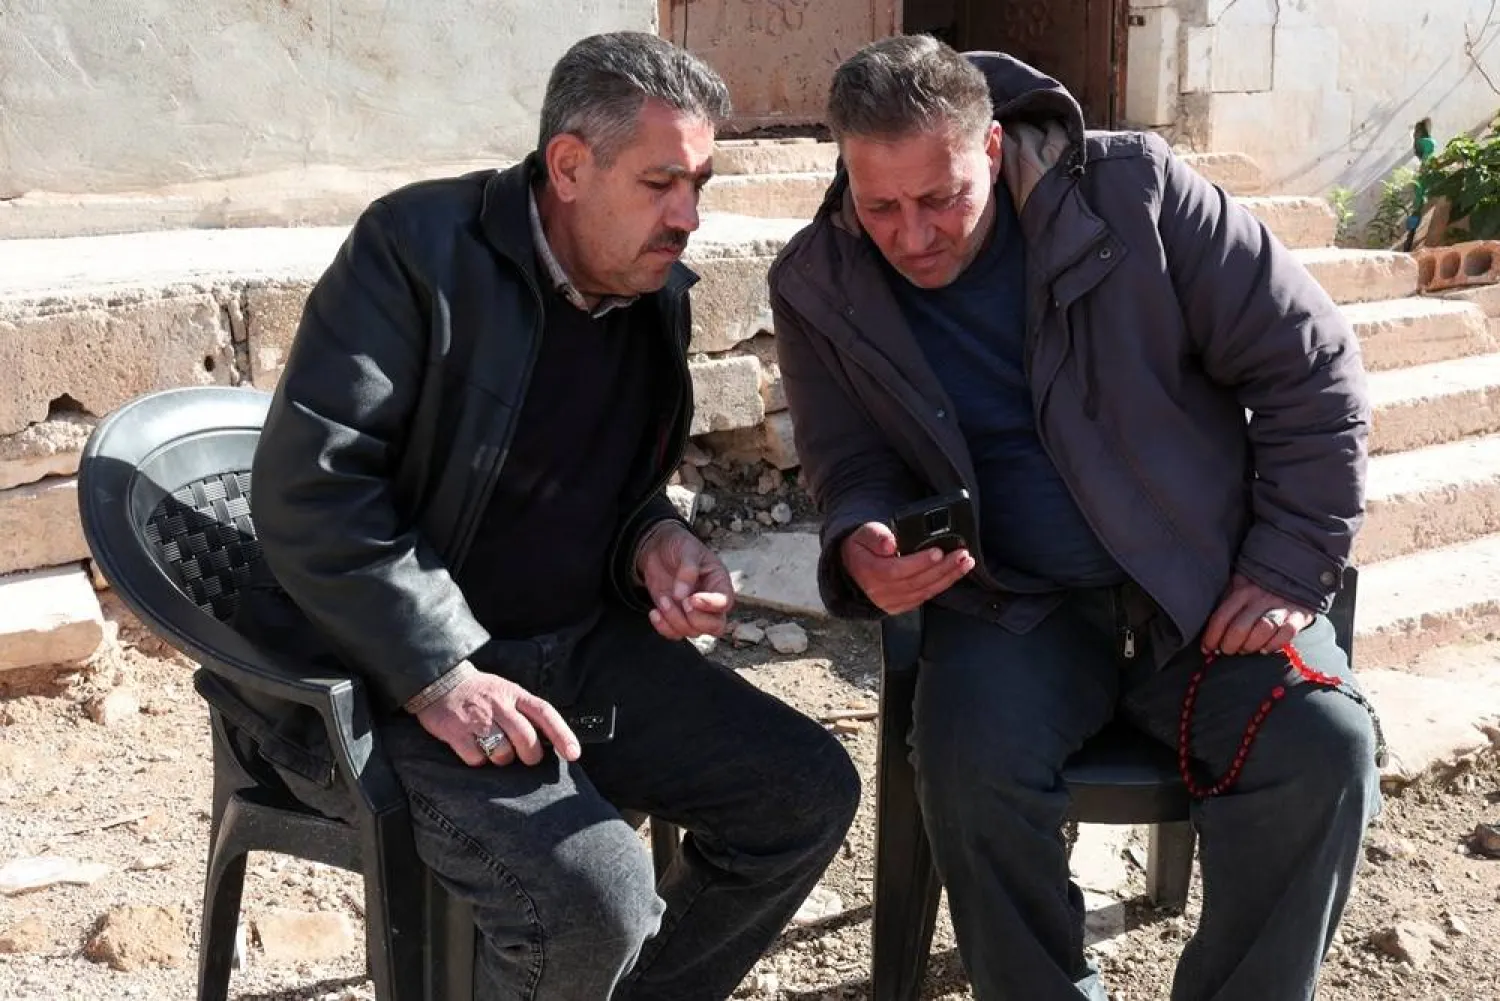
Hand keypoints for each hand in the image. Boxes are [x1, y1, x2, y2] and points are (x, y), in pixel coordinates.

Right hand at [415, 669, 580, 766]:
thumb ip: (525, 712)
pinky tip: (474, 749)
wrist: (440, 682)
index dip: (563, 735)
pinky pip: (477, 759)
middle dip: (531, 756)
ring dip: (502, 759)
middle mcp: (498, 705)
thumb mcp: (507, 692)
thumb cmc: (480, 692)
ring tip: (495, 750)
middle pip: (526, 739)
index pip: (545, 713)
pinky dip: (478, 760)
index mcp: (515, 694)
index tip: (574, 754)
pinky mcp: (456, 732)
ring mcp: (477, 719)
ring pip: (503, 753)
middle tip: (526, 758)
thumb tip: (550, 740)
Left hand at [636, 522, 734, 639]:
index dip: (711, 605)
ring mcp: (693, 612)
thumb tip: (681, 596)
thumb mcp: (687, 549)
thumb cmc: (680, 546)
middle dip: (697, 620)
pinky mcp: (676, 617)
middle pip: (715, 627)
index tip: (692, 598)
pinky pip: (674, 633)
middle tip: (682, 603)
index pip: (725, 602)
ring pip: (692, 632)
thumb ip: (688, 570)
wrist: (659, 549)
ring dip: (675, 620)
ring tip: (663, 599)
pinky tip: (654, 612)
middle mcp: (710, 602)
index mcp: (719, 582)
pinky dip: (663, 627)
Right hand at [840, 521, 974, 615]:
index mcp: (869, 572)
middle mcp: (879, 591)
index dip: (920, 562)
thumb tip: (890, 544)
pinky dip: (940, 586)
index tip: (938, 552)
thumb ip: (876, 535)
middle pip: (916, 583)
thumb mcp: (863, 533)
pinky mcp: (899, 606)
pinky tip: (953, 574)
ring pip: (923, 592)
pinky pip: (923, 598)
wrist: (853, 566)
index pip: (896, 570)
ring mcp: (890, 602)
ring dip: (948, 578)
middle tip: (962, 555)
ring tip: (965, 563)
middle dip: (943, 569)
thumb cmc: (862, 547)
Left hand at [1201, 574, 1314, 655]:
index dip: (1211, 637)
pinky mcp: (1299, 614)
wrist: (1295, 574)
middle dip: (1229, 645)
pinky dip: (1274, 644)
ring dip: (1250, 645)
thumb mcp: (1239, 586)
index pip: (1221, 617)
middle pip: (1240, 627)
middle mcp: (1260, 597)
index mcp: (1241, 590)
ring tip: (1245, 650)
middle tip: (1227, 651)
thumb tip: (1208, 633)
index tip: (1206, 649)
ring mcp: (1281, 606)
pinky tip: (1265, 649)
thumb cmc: (1260, 586)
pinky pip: (1286, 633)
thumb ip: (1225, 604)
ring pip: (1263, 630)